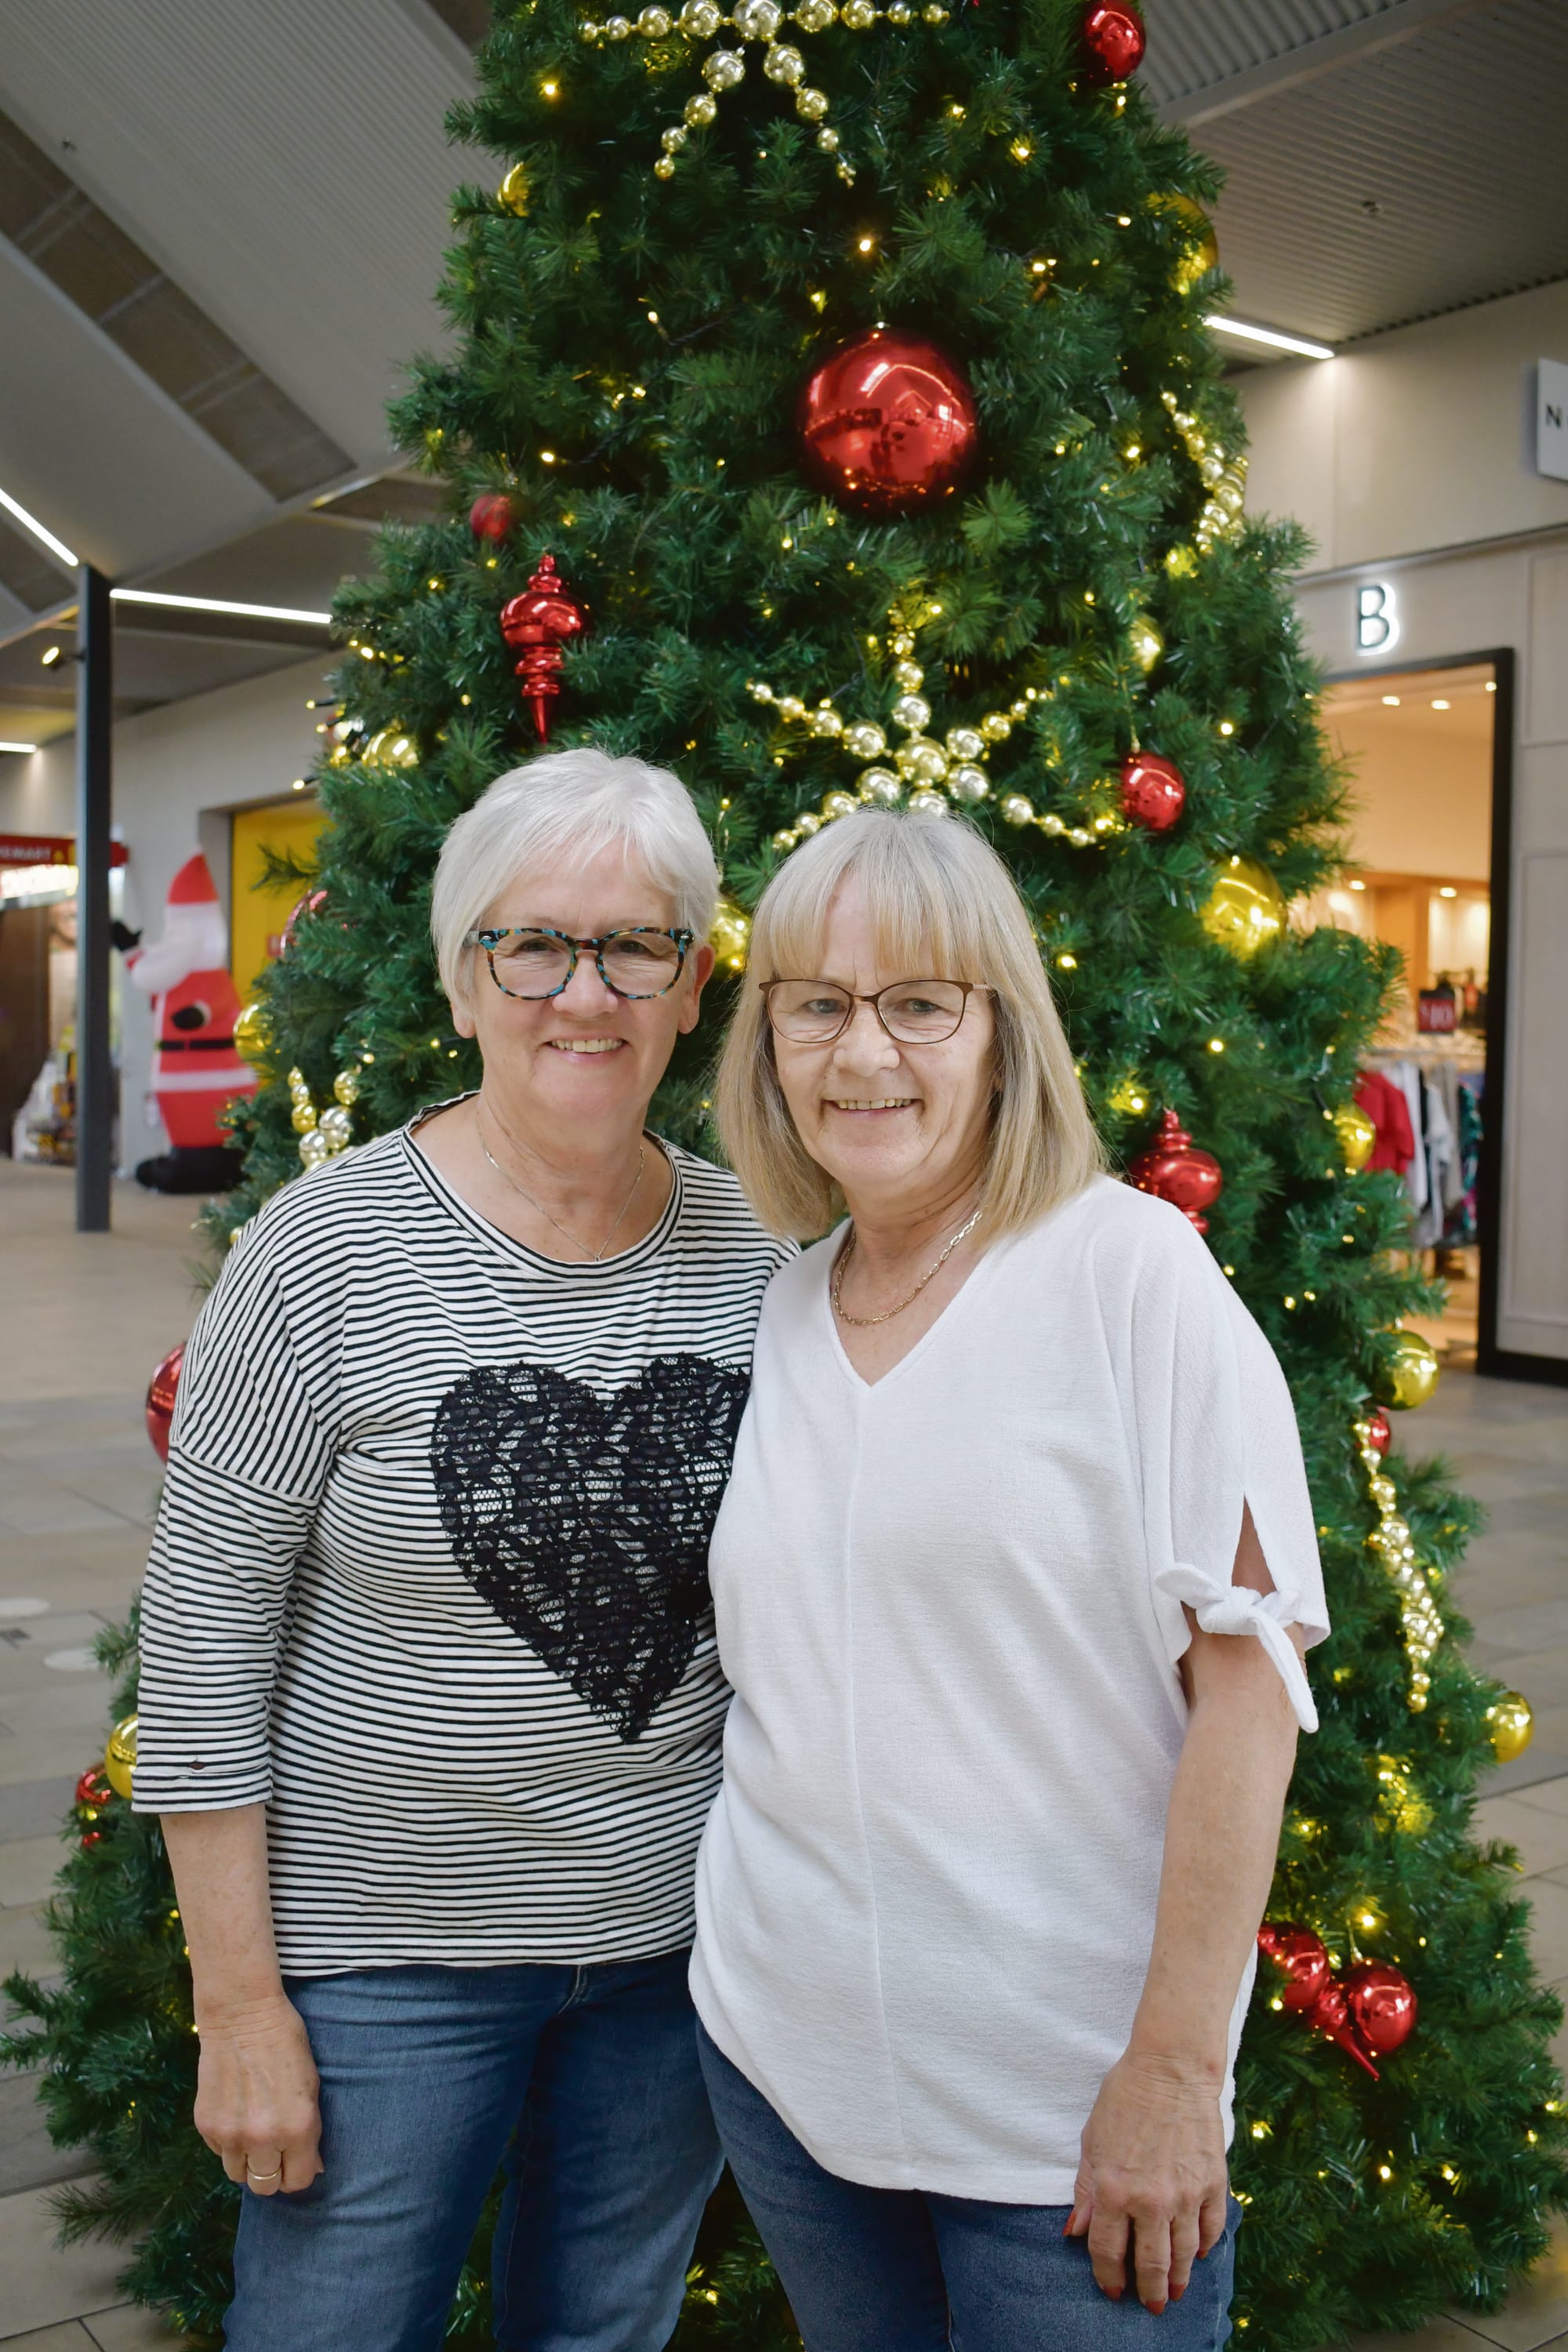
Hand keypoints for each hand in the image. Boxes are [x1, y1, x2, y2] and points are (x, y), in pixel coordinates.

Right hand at [193, 1992, 322, 2196]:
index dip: (299, 2173)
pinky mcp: (206, 2126)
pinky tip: (236, 2113)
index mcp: (298, 2128)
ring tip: (254, 2131)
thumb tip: (312, 2167)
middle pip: (265, 2186)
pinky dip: (228, 2143)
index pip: (298, 2181)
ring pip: (238, 2175)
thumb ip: (310, 2131)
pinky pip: (219, 2153)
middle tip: (275, 2154)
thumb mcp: (311, 2086)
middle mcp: (263, 2138)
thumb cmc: (285, 2045)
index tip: (297, 2162)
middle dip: (272, 2174)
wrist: (242, 2016)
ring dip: (247, 2161)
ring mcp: (231, 2134)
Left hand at [1066, 2050, 1228, 2312]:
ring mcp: (1186, 2195)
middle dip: (1148, 2291)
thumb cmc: (1124, 2098)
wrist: (1171, 2068)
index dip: (1108, 2276)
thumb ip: (1086, 2191)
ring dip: (1177, 2278)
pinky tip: (1198, 2254)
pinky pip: (1211, 2229)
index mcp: (1114, 2190)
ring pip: (1183, 2254)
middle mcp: (1151, 2200)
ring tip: (1174, 2292)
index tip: (1112, 2290)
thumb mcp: (1092, 2142)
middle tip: (1150, 2306)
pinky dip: (1205, 2246)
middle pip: (1150, 2264)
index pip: (1108, 2251)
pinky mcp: (1213, 2184)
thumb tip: (1076, 2232)